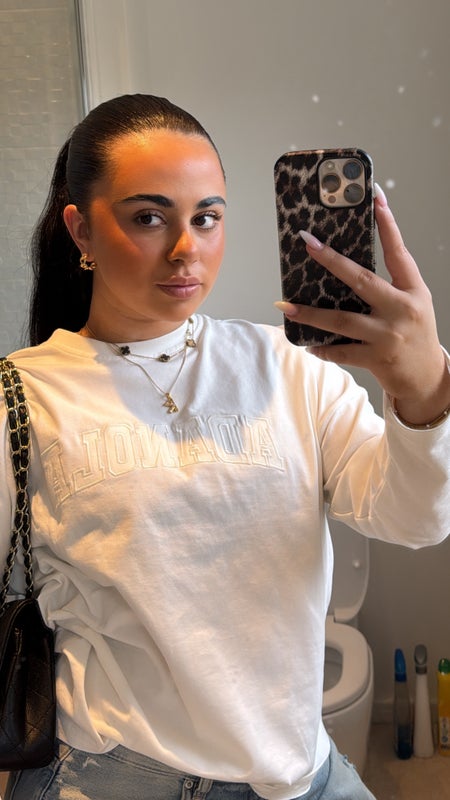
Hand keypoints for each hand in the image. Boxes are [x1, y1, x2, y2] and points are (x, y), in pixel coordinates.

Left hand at [275, 186, 449, 425]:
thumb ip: (389, 283)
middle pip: (361, 280)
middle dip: (331, 260)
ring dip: (311, 314)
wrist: (426, 377)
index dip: (388, 224)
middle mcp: (402, 310)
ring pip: (342, 320)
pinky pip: (340, 352)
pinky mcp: (376, 359)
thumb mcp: (413, 302)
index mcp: (413, 291)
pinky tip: (307, 343)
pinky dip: (322, 348)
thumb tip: (348, 263)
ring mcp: (388, 336)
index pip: (398, 252)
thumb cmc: (415, 334)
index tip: (375, 198)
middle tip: (307, 244)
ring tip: (286, 306)